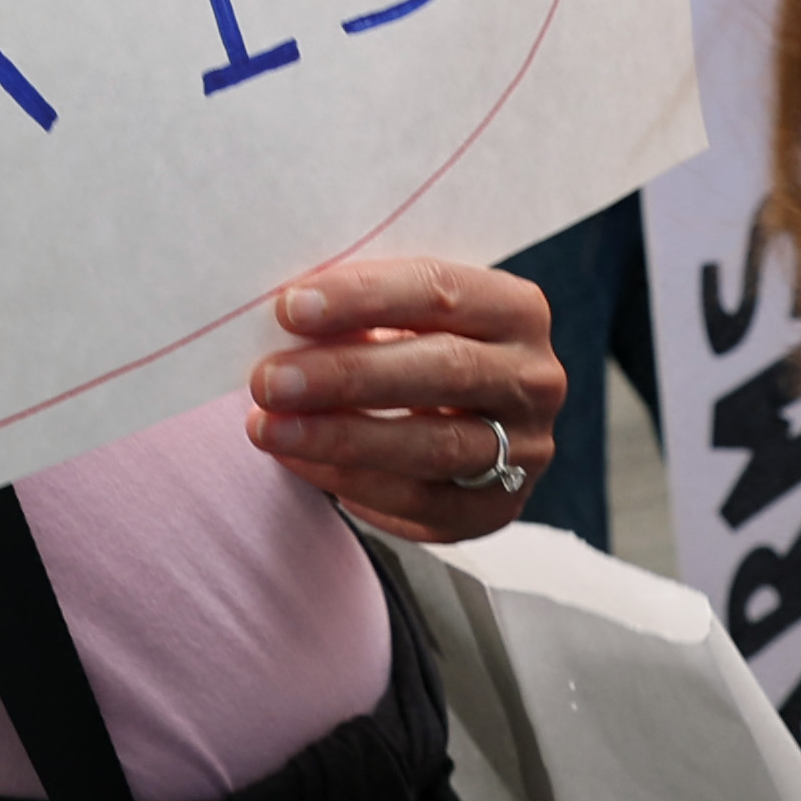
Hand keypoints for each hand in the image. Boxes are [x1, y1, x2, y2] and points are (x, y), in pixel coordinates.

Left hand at [246, 256, 563, 545]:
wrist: (468, 422)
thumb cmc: (418, 347)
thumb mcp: (405, 316)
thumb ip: (363, 312)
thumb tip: (285, 316)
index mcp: (515, 309)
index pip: (441, 291)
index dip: (363, 298)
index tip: (290, 308)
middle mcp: (533, 378)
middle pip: (444, 370)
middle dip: (347, 375)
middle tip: (269, 380)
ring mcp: (524, 449)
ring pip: (434, 445)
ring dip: (340, 437)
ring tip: (267, 428)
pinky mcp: (496, 508)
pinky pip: (420, 501)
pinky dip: (350, 482)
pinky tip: (296, 461)